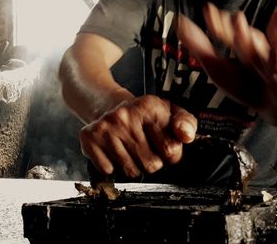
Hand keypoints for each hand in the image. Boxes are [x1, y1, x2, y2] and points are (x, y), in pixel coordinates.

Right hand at [79, 95, 196, 176]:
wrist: (109, 106)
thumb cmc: (144, 115)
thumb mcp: (170, 113)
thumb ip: (186, 124)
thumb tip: (185, 136)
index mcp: (149, 106)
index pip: (170, 150)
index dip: (170, 155)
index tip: (163, 146)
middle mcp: (125, 115)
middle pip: (151, 164)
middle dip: (152, 163)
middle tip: (145, 150)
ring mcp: (106, 127)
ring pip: (130, 170)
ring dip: (133, 167)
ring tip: (131, 152)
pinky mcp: (90, 138)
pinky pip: (108, 170)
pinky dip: (112, 167)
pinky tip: (114, 153)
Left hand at [176, 3, 276, 125]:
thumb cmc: (244, 83)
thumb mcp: (219, 66)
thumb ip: (200, 46)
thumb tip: (179, 23)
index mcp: (242, 50)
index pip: (228, 37)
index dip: (218, 26)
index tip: (207, 9)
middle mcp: (259, 56)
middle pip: (249, 45)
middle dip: (242, 33)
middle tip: (236, 18)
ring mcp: (276, 69)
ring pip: (274, 55)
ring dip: (276, 39)